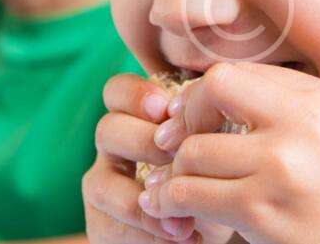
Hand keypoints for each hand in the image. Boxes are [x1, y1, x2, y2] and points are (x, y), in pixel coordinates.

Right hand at [83, 74, 235, 243]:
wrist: (209, 226)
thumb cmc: (217, 176)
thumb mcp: (218, 144)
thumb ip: (210, 123)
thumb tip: (219, 109)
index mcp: (137, 118)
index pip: (118, 91)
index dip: (134, 94)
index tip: (165, 108)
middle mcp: (115, 147)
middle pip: (107, 129)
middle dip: (143, 142)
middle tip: (177, 158)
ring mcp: (105, 185)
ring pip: (100, 183)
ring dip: (141, 201)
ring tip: (184, 217)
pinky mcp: (102, 223)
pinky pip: (109, 225)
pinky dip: (148, 234)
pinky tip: (182, 238)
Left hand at [139, 63, 319, 243]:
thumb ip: (287, 106)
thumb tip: (212, 91)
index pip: (239, 70)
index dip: (204, 92)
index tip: (193, 118)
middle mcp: (304, 122)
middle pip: (214, 88)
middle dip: (187, 116)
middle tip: (177, 144)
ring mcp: (282, 165)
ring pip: (193, 148)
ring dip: (178, 170)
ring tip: (178, 186)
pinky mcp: (263, 210)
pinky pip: (190, 192)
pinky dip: (172, 200)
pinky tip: (173, 209)